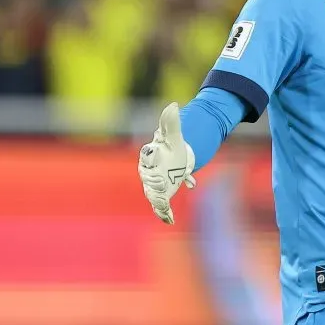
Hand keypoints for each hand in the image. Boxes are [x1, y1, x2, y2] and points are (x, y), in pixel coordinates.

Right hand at [137, 102, 195, 223]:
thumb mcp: (174, 136)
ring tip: (165, 207)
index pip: (147, 157)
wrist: (176, 161)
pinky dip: (164, 214)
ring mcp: (154, 186)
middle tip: (162, 185)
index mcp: (149, 156)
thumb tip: (173, 104)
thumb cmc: (172, 148)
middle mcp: (148, 173)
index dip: (151, 157)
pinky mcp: (161, 196)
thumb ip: (171, 122)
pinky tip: (170, 220)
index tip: (156, 156)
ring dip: (158, 202)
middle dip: (154, 183)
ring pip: (153, 195)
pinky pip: (160, 207)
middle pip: (148, 179)